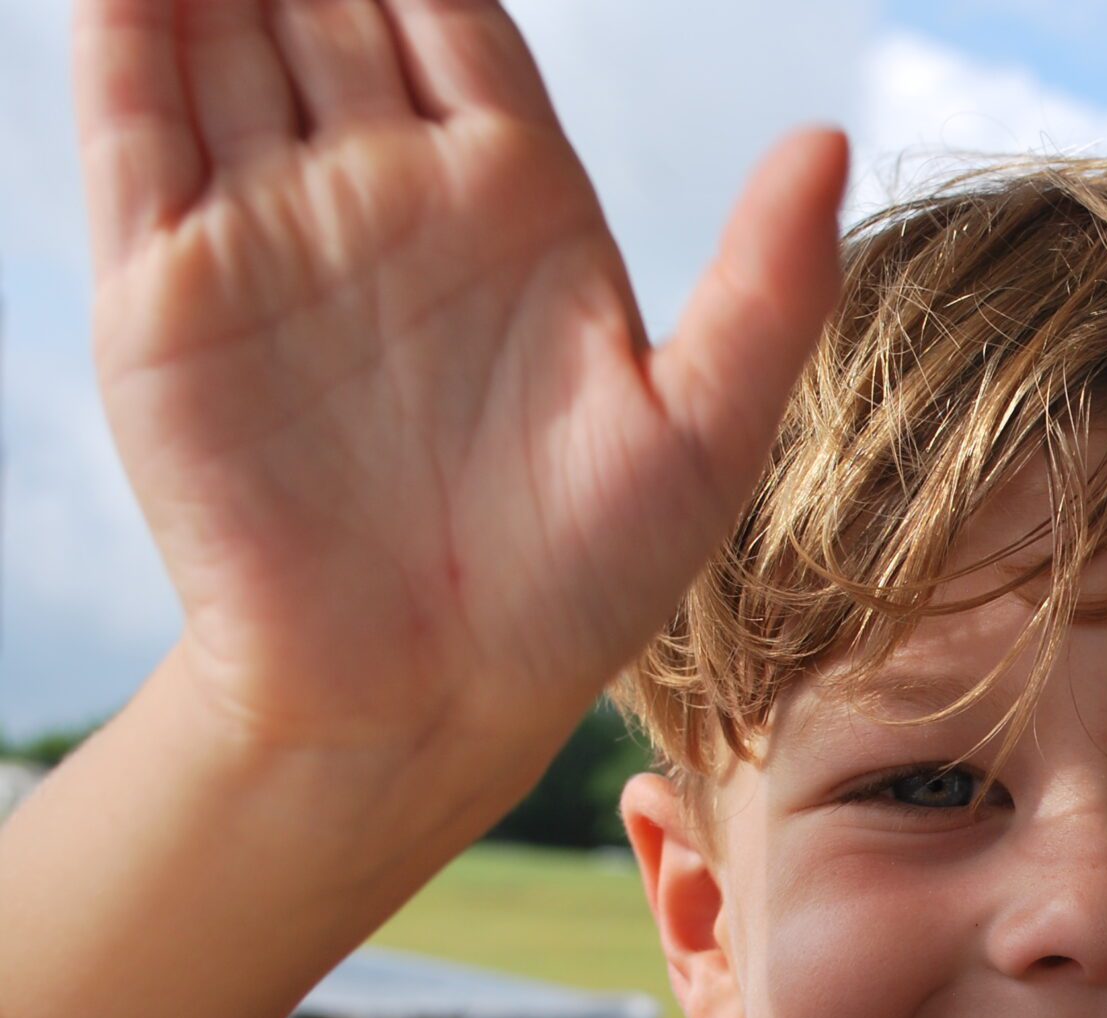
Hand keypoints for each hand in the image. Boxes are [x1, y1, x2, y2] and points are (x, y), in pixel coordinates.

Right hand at [72, 0, 847, 756]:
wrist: (424, 701)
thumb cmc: (579, 586)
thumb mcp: (703, 436)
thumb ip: (765, 287)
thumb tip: (826, 138)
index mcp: (513, 200)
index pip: (452, 15)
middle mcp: (387, 192)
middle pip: (332, 3)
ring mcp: (271, 229)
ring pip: (225, 36)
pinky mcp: (167, 289)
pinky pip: (131, 124)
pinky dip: (123, 30)